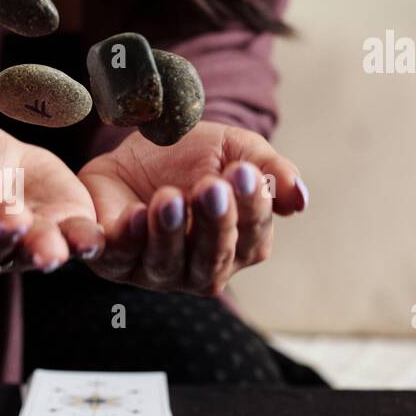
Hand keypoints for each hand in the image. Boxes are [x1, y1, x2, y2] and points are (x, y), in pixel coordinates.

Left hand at [77, 121, 307, 293]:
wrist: (140, 145)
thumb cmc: (195, 156)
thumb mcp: (237, 150)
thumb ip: (271, 170)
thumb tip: (300, 199)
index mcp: (240, 244)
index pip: (253, 235)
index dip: (251, 206)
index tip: (243, 172)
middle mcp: (201, 267)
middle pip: (212, 258)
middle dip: (213, 223)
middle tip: (209, 186)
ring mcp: (157, 270)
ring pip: (166, 263)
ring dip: (168, 232)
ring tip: (168, 197)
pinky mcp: (114, 261)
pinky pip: (117, 258)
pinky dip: (124, 240)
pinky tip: (131, 215)